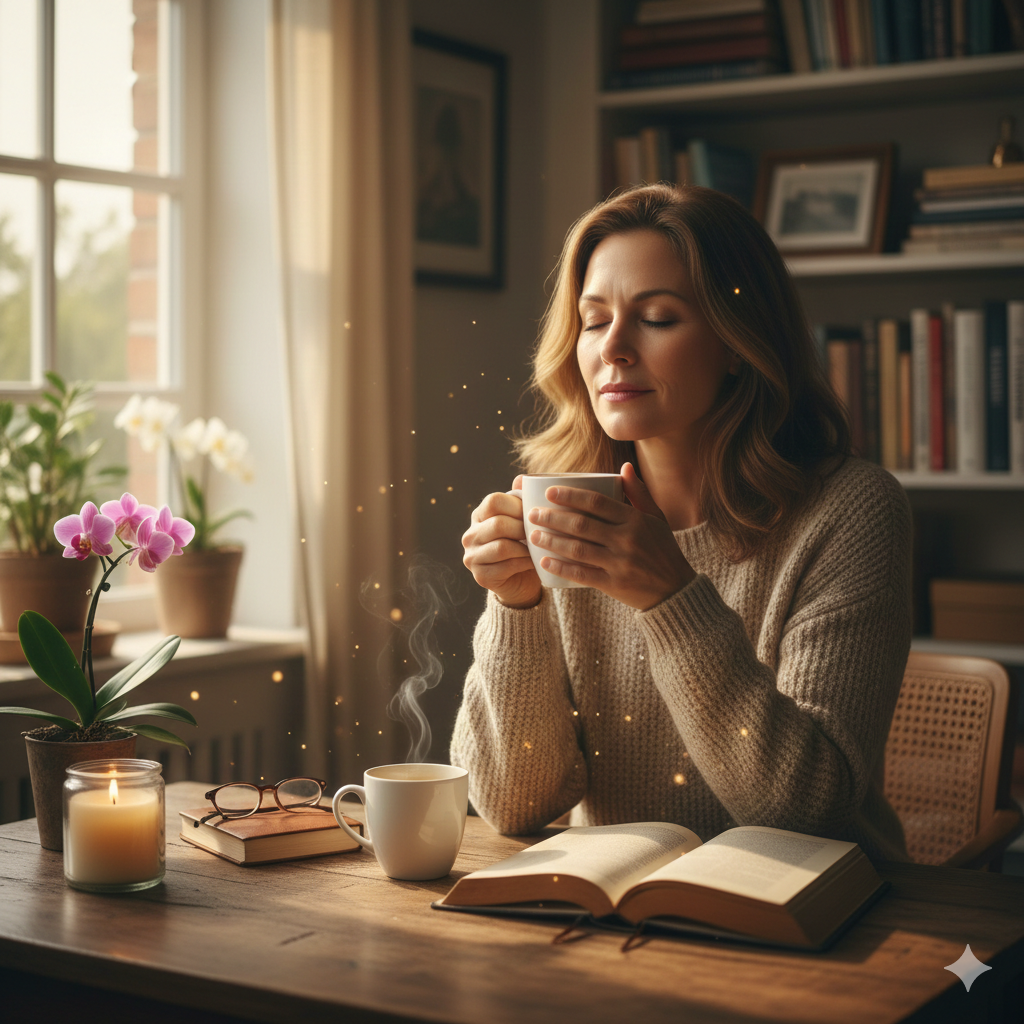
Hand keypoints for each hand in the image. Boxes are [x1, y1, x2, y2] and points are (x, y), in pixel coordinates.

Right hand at [462, 474, 542, 608]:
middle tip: (541, 533)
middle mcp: (470, 535)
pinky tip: (535, 562)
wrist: (521, 580)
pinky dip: (525, 563)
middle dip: (524, 528)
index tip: (535, 513)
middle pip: (498, 524)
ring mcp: (472, 557)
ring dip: (526, 547)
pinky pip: (507, 566)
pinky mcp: (480, 576)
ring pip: (502, 546)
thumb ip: (522, 499)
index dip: (517, 506)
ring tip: (540, 547)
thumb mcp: (523, 520)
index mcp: (479, 516)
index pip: (493, 501)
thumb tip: (522, 478)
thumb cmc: (524, 545)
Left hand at [525, 463, 695, 610]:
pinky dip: (561, 567)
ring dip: (552, 541)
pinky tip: (544, 561)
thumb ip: (639, 493)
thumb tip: (624, 467)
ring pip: (578, 549)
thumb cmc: (662, 549)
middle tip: (533, 514)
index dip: (571, 495)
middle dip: (553, 517)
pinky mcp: (614, 584)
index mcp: (635, 519)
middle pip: (582, 524)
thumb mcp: (656, 518)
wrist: (675, 590)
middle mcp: (627, 539)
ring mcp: (620, 563)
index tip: (550, 492)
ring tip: (533, 535)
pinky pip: (582, 574)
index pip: (597, 502)